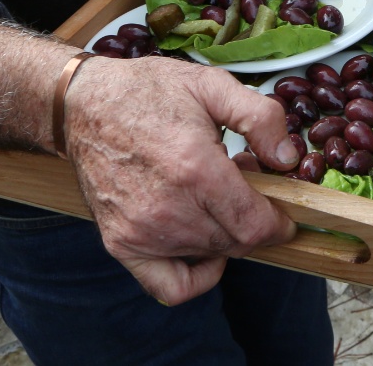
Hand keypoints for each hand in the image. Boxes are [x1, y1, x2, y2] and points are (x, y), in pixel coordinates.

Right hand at [64, 56, 298, 305]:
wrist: (84, 106)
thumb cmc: (148, 93)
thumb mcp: (213, 86)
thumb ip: (261, 118)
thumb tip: (288, 159)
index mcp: (195, 169)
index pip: (255, 225)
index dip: (280, 222)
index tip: (285, 209)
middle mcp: (168, 209)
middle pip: (237, 242)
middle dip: (255, 220)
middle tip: (247, 187)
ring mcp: (141, 232)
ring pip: (210, 256)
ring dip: (227, 235)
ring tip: (217, 196)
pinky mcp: (121, 244)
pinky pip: (170, 286)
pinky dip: (197, 275)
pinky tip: (204, 246)